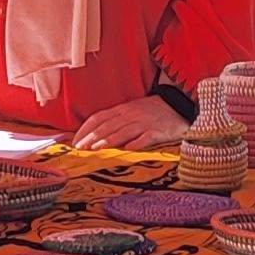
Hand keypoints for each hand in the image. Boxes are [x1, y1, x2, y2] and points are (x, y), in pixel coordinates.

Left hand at [67, 95, 188, 150]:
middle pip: (108, 126)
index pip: (99, 118)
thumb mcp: (131, 111)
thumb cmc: (151, 111)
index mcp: (123, 109)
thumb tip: (94, 136)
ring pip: (123, 131)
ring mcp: (145, 123)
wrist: (179, 105)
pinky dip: (136, 143)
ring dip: (108, 140)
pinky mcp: (159, 131)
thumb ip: (115, 121)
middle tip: (80, 148)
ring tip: (96, 149)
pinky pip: (146, 137)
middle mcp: (131, 114)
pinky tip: (127, 149)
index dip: (85, 129)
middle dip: (92, 137)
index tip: (74, 141)